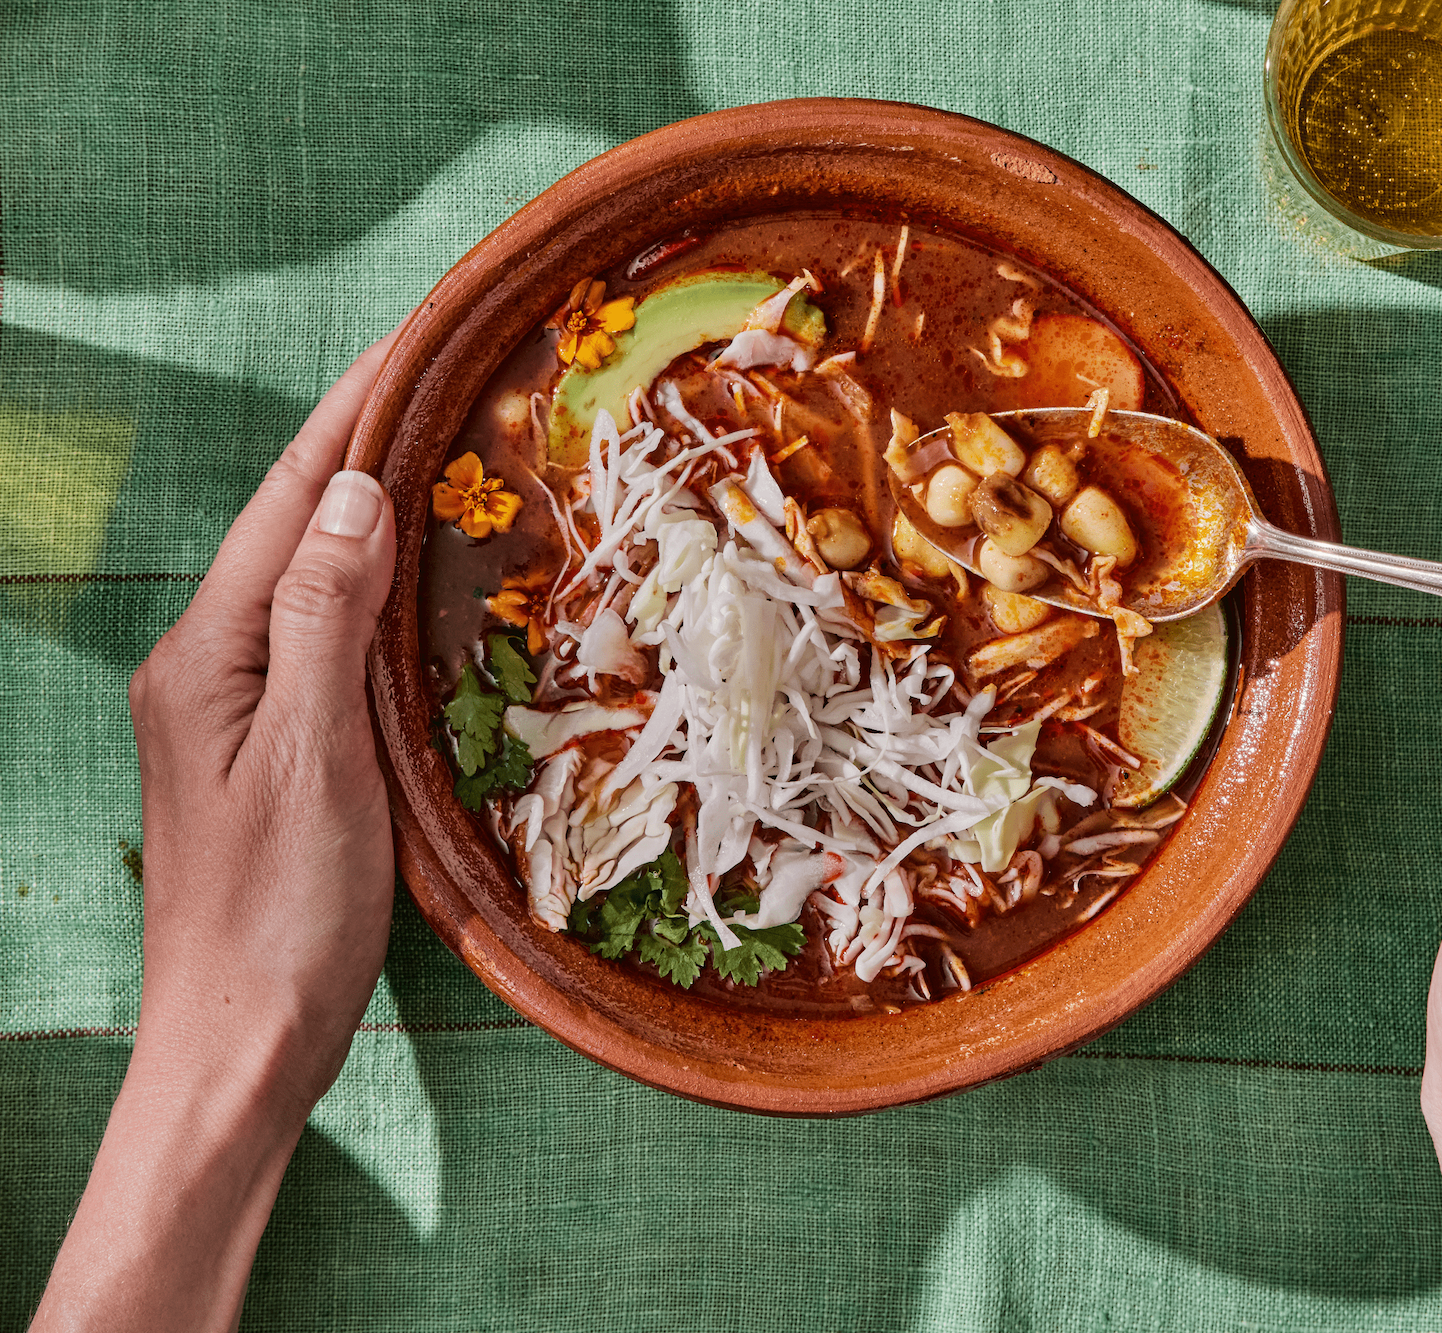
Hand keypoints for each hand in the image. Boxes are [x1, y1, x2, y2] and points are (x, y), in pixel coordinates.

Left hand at [33, 335, 399, 1332]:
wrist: (239, 1047)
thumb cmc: (277, 921)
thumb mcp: (311, 763)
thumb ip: (325, 621)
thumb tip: (357, 493)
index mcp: (207, 656)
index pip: (291, 502)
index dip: (353, 413)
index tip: (417, 337)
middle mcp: (209, 666)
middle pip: (294, 525)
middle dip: (365, 440)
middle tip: (447, 373)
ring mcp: (234, 710)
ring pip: (310, 578)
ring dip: (372, 506)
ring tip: (445, 446)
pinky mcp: (270, 751)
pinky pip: (325, 635)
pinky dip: (375, 585)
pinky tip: (420, 579)